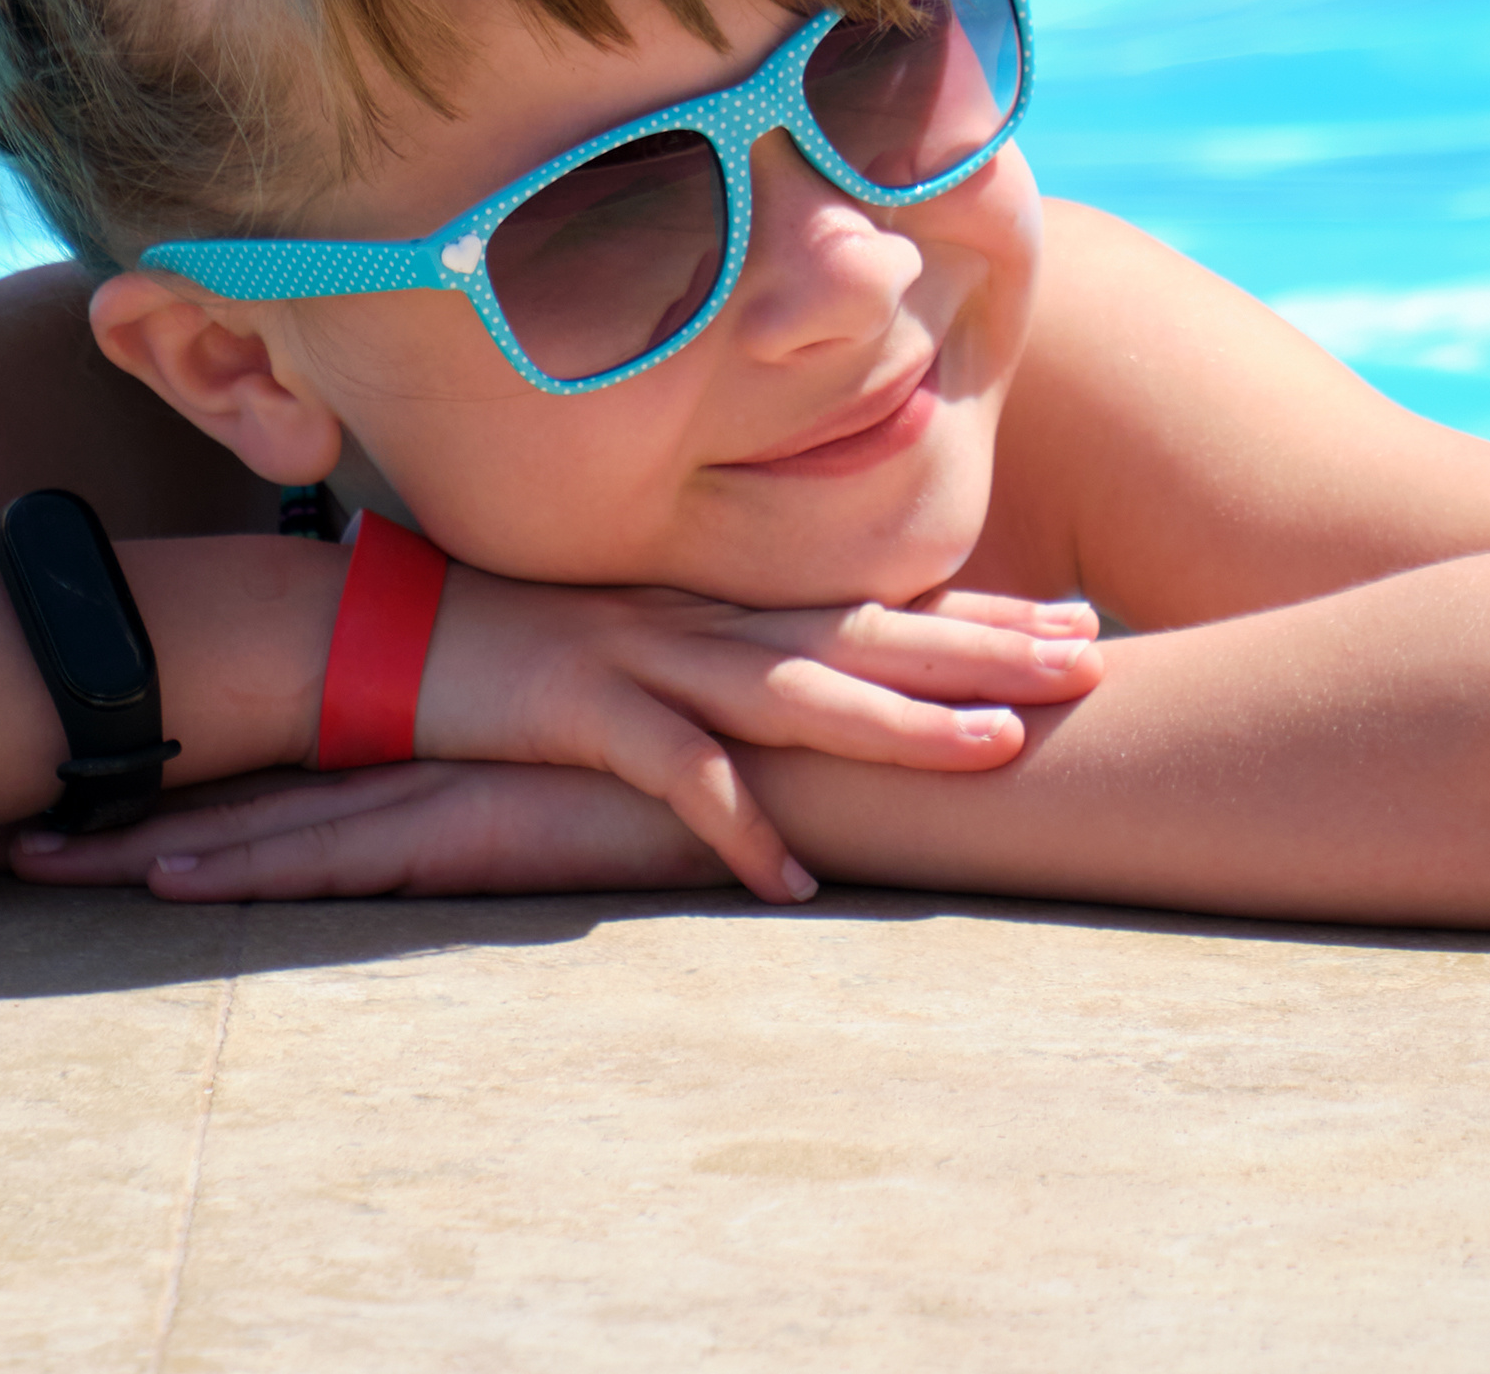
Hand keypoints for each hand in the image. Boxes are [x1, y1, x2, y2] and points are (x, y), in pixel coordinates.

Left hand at [0, 759, 721, 901]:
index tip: (56, 769)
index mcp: (412, 726)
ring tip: (31, 860)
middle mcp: (400, 747)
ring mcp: (429, 783)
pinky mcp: (473, 825)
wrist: (777, 737)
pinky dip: (253, 868)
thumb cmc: (679, 745)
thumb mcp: (555, 743)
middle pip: (225, 784)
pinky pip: (344, 856)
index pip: (258, 752)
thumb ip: (486, 747)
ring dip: (140, 846)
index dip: (155, 764)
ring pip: (258, 822)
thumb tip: (425, 759)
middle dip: (102, 807)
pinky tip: (178, 881)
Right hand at [406, 570, 1100, 899]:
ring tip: (992, 750)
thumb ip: (737, 671)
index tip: (1084, 620)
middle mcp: (710, 621)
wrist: (398, 637)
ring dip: (899, 722)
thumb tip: (822, 703)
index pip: (880, 609)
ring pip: (796, 688)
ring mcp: (652, 655)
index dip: (983, 614)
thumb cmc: (535, 660)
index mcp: (732, 609)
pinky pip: (677, 773)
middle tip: (1091, 661)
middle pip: (869, 634)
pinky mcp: (587, 707)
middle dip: (984, 647)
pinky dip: (736, 823)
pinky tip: (792, 880)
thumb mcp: (654, 655)